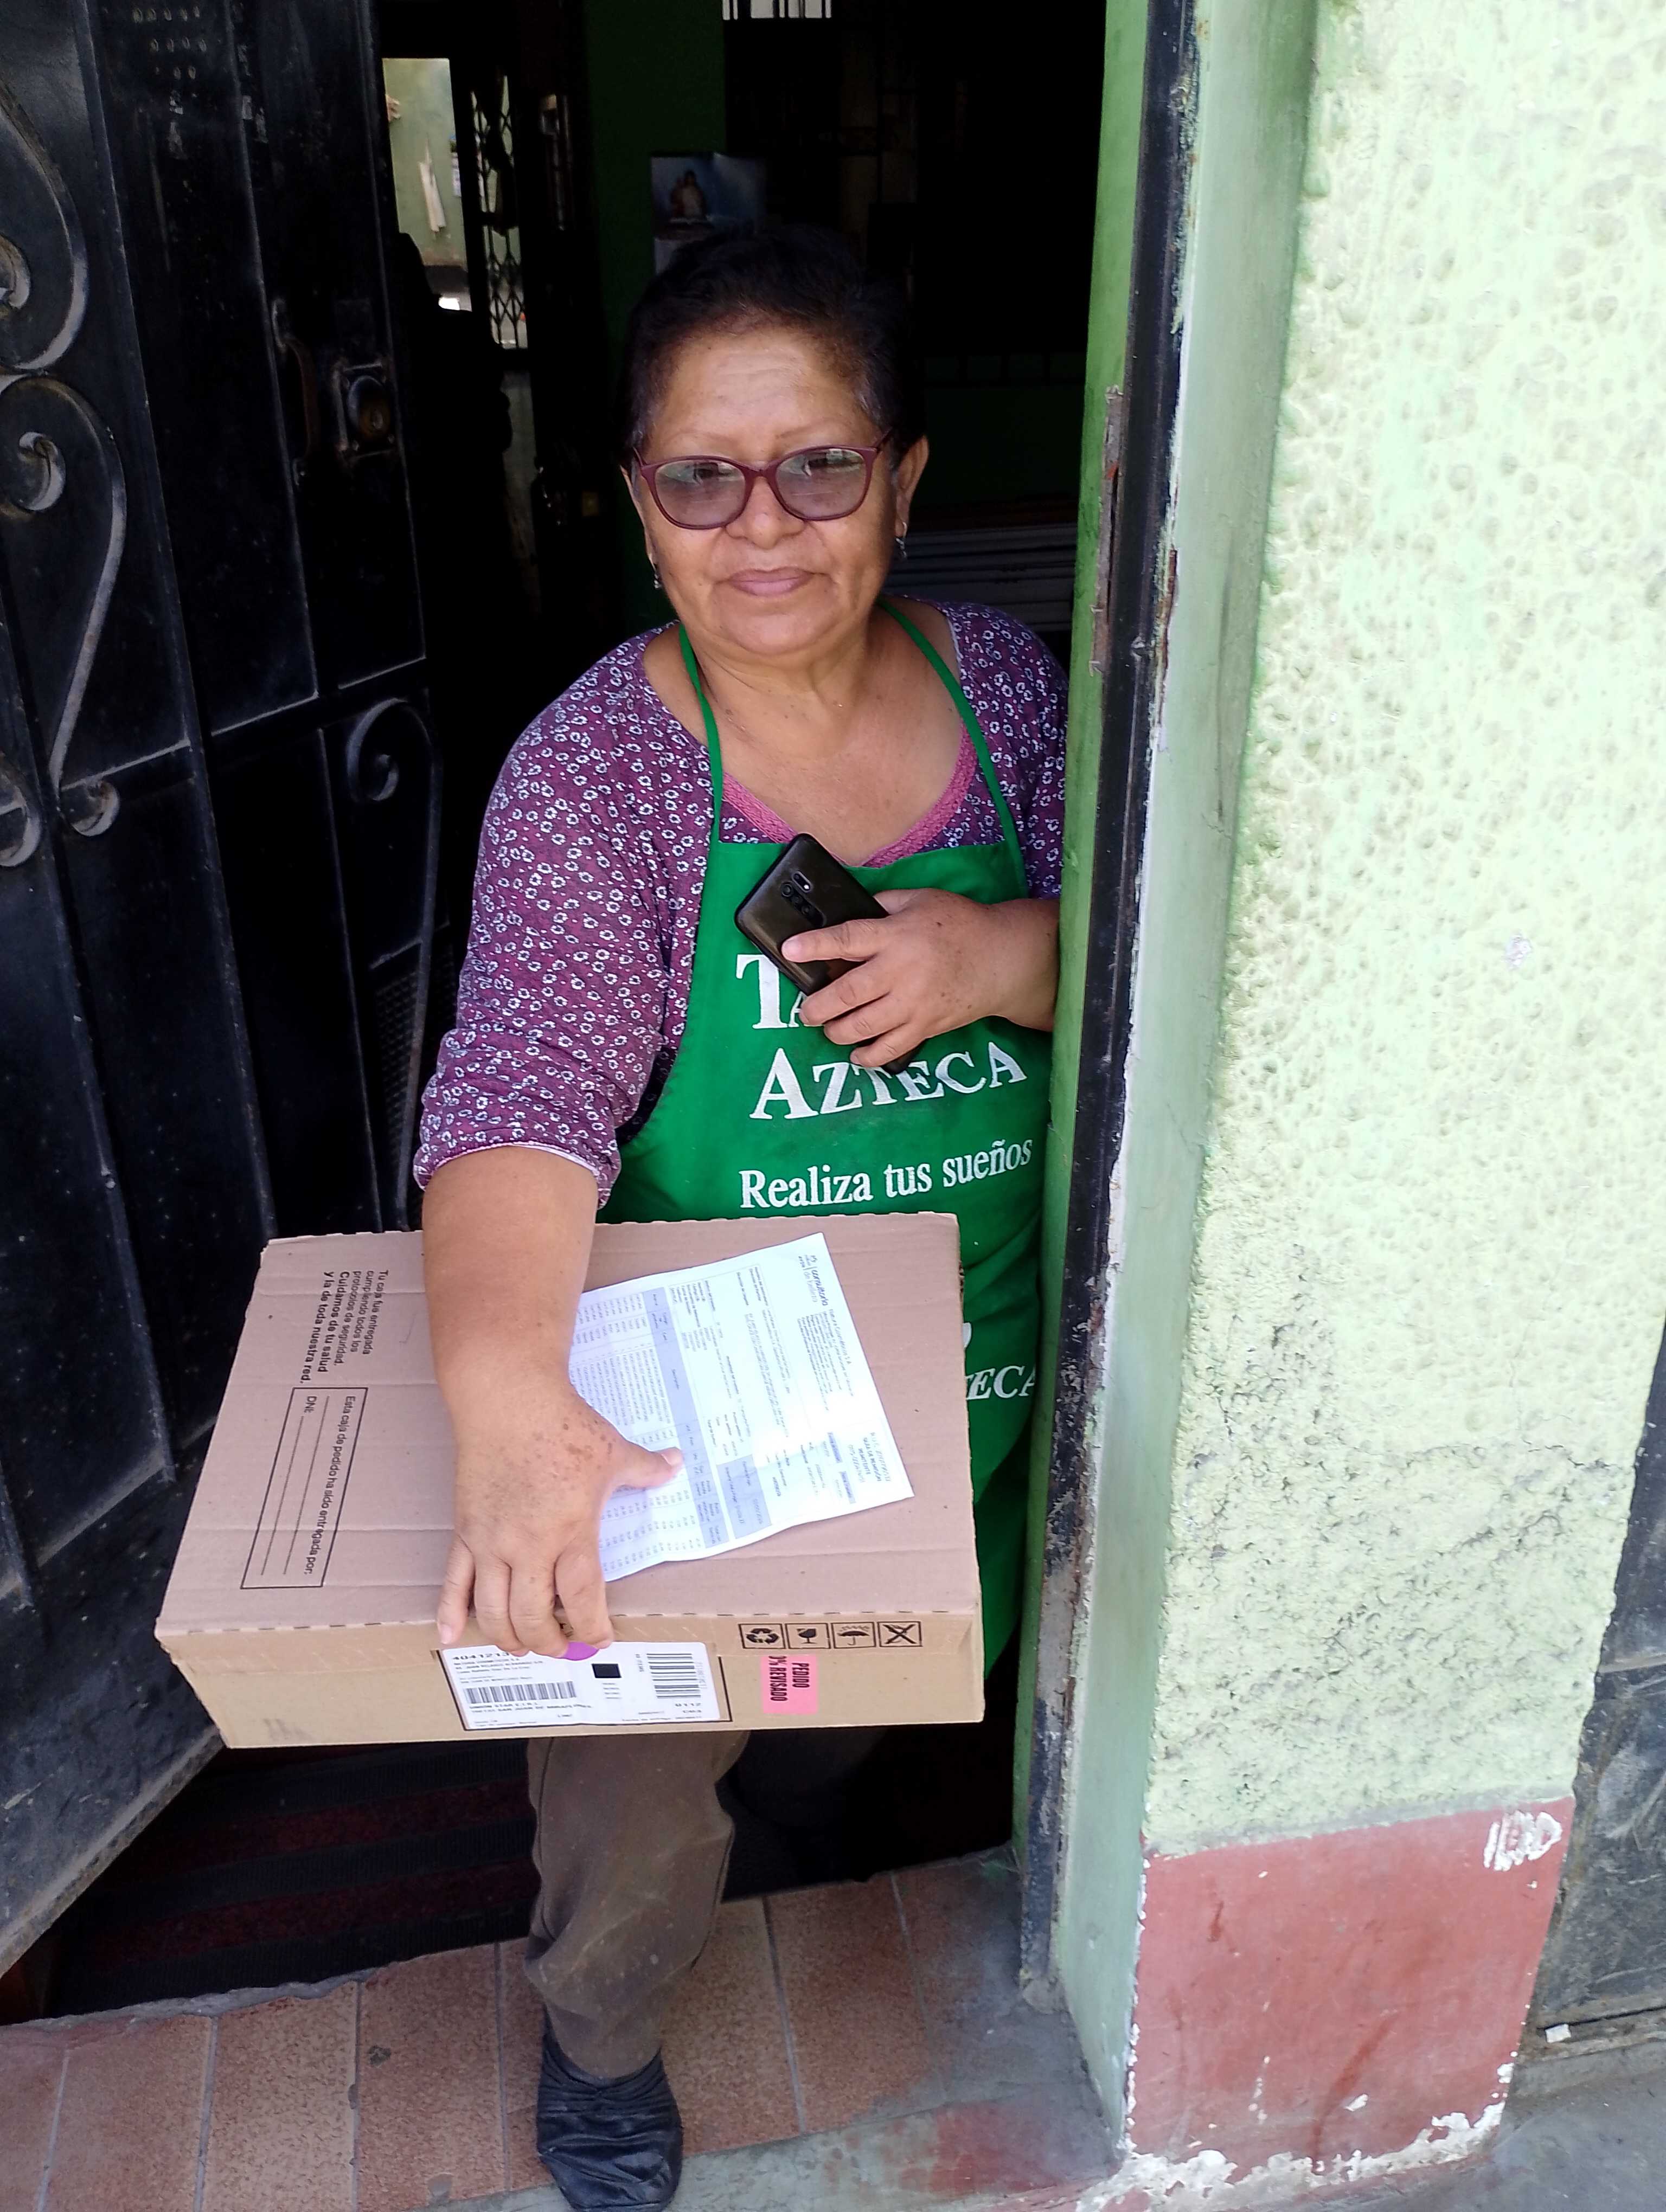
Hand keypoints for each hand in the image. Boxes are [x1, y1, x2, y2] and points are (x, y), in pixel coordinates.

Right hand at [436, 1373, 680, 1656]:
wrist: (508, 1399)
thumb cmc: (562, 1425)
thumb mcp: (613, 1450)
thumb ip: (645, 1468)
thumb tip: (676, 1464)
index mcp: (571, 1531)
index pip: (580, 1599)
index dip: (591, 1628)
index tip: (600, 1639)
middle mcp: (527, 1545)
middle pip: (533, 1617)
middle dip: (551, 1643)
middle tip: (563, 1646)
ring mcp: (490, 1542)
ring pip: (494, 1611)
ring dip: (509, 1638)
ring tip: (524, 1645)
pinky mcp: (464, 1532)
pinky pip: (453, 1582)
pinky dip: (451, 1613)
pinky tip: (451, 1638)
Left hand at [784, 889, 1058, 1065]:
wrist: (1002, 959)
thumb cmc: (960, 924)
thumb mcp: (921, 899)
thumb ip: (884, 904)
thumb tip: (850, 909)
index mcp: (896, 935)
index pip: (847, 939)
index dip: (814, 945)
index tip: (789, 950)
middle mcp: (901, 971)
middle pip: (847, 993)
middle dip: (817, 1006)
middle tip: (804, 1011)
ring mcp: (913, 1003)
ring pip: (864, 1025)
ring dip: (837, 1031)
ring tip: (828, 1028)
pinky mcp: (926, 1026)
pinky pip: (891, 1048)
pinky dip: (869, 1056)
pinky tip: (857, 1054)